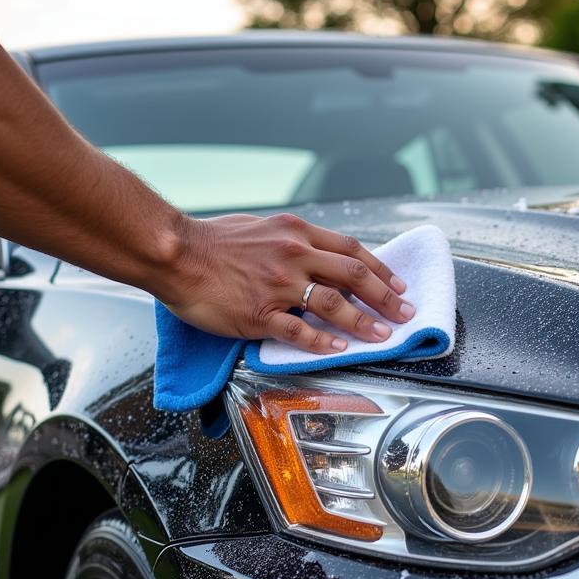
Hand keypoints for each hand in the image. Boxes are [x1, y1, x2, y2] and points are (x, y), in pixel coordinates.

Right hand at [163, 212, 413, 350]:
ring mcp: (277, 285)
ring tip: (383, 337)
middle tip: (405, 314)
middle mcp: (292, 254)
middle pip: (352, 275)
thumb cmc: (212, 241)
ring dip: (363, 323)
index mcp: (295, 232)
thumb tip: (318, 256)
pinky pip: (298, 331)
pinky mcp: (258, 313)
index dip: (380, 269)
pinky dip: (323, 342)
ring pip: (332, 304)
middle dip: (385, 297)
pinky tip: (340, 350)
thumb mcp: (261, 228)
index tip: (398, 285)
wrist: (172, 251)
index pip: (350, 250)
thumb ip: (292, 241)